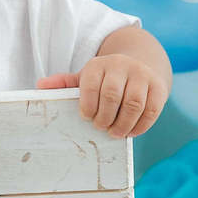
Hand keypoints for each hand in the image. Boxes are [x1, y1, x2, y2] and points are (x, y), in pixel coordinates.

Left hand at [36, 54, 167, 137]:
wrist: (140, 64)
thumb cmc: (106, 79)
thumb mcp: (85, 78)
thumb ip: (64, 84)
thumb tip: (39, 87)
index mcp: (98, 64)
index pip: (91, 85)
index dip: (88, 106)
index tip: (86, 117)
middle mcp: (121, 65)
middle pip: (112, 95)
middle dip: (105, 117)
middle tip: (101, 128)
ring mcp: (142, 75)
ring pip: (134, 103)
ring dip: (123, 124)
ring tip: (116, 133)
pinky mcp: (158, 86)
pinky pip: (151, 109)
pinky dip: (141, 126)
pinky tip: (131, 132)